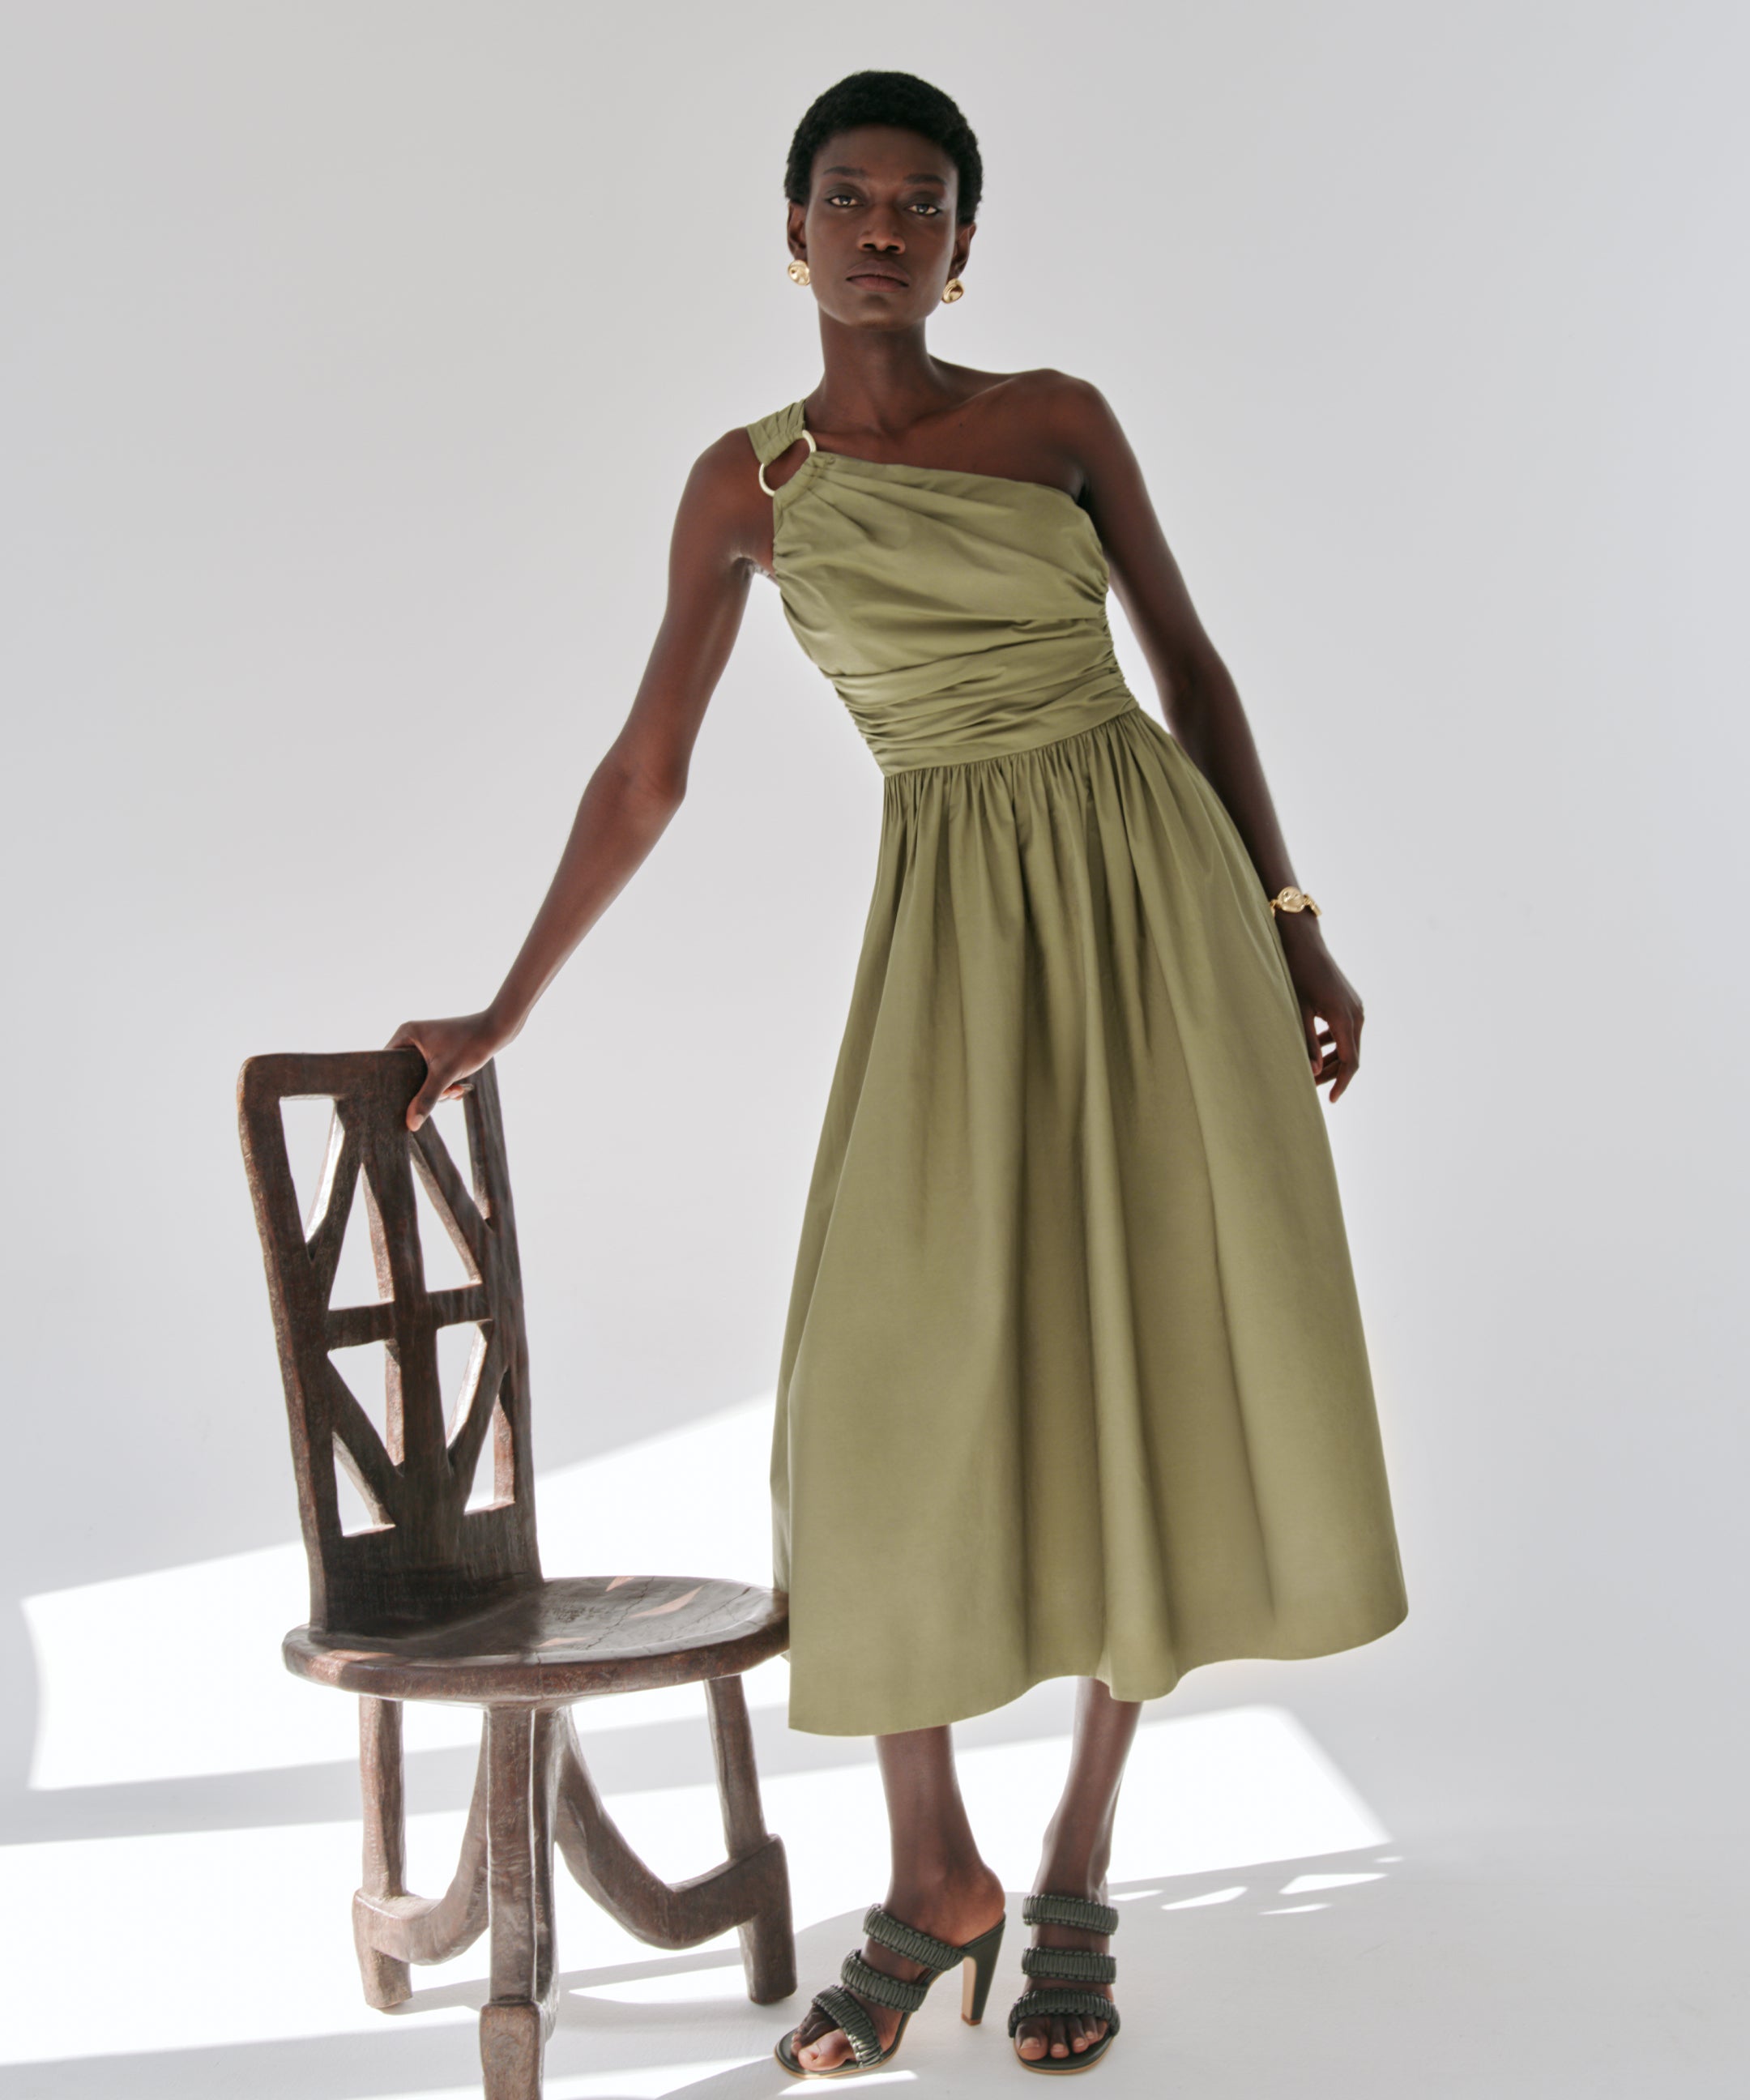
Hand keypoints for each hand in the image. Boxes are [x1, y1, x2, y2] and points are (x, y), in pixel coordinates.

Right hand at [387, 1010, 510, 1129]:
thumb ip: (427, 1099)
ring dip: (437, 1089)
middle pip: (403, 1073)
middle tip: (440, 1094)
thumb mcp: (445, 1074)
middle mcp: (412, 1037)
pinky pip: (432, 1073)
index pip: (386, 1064)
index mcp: (406, 1034)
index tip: (397, 1102)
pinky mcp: (438, 1051)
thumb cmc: (470, 1045)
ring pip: (420, 1076)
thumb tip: (411, 1125)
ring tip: (454, 1089)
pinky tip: (457, 1088)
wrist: (497, 1031)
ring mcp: (425, 1044)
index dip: (391, 1084)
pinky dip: (443, 1083)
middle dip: (421, 1089)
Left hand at [1274, 915, 1364, 1101]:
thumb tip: (1314, 1072)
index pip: (1351, 1060)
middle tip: (1311, 1088)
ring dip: (1334, 1060)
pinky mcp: (1350, 1003)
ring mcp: (1356, 1007)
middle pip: (1352, 1055)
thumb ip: (1307, 1042)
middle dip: (1334, 1074)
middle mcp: (1357, 1013)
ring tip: (1312, 1074)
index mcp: (1345, 1017)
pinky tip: (1318, 1052)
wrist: (1304, 943)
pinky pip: (1347, 1031)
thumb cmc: (1296, 973)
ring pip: (1350, 1044)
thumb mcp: (1298, 1009)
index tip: (1331, 1100)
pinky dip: (1335, 1045)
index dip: (1342, 1082)